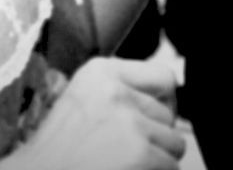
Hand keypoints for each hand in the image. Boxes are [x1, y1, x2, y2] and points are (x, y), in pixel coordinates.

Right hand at [15, 56, 185, 169]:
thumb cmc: (58, 149)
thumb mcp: (84, 98)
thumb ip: (120, 90)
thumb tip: (165, 104)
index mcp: (101, 71)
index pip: (163, 77)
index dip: (163, 102)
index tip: (152, 119)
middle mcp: (117, 90)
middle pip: (168, 113)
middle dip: (156, 135)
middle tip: (128, 149)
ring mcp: (130, 121)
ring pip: (174, 142)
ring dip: (158, 157)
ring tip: (127, 162)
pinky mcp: (140, 152)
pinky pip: (171, 165)